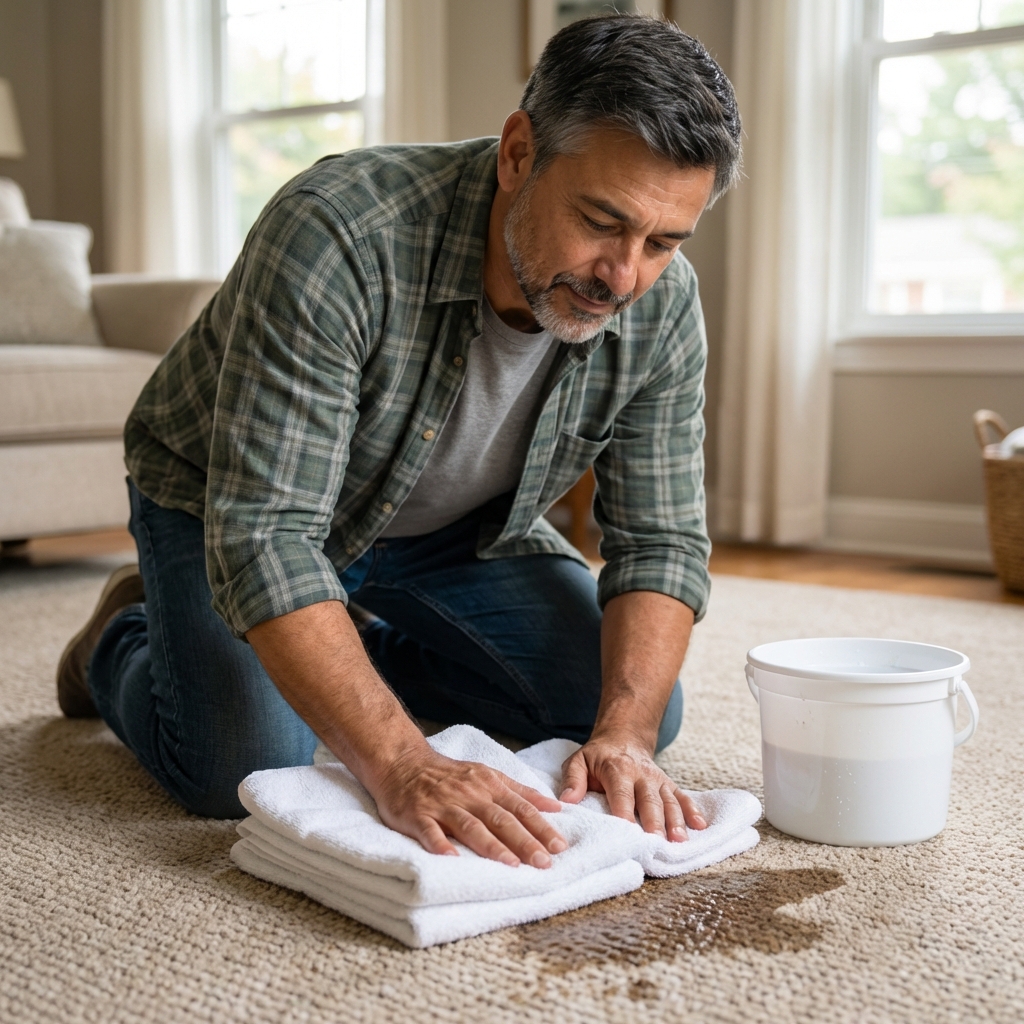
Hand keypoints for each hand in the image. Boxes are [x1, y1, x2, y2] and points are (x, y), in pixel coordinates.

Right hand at [370, 747, 567, 866]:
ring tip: (511, 864)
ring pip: (470, 826)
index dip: (540, 827)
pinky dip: (440, 844)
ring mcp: (442, 805)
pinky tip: (451, 859)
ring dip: (491, 845)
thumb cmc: (450, 775)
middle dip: (524, 841)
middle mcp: (469, 795)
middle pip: (501, 819)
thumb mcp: (488, 775)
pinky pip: (429, 831)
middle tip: (545, 862)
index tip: (560, 846)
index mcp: (488, 786)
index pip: (520, 808)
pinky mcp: (417, 815)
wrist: (404, 762)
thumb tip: (555, 807)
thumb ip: (520, 792)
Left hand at [559, 733, 706, 841]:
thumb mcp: (578, 760)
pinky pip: (682, 796)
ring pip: (669, 800)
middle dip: (654, 821)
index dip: (625, 812)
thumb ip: (572, 779)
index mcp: (617, 769)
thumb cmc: (597, 757)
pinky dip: (693, 810)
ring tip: (680, 840)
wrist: (623, 737)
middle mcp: (641, 774)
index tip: (628, 832)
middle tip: (657, 842)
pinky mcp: (668, 784)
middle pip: (649, 799)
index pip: (622, 793)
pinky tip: (700, 826)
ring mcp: (657, 779)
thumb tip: (567, 801)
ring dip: (676, 820)